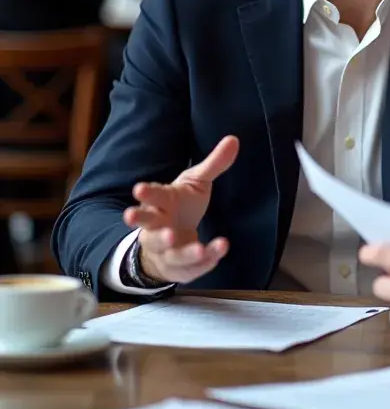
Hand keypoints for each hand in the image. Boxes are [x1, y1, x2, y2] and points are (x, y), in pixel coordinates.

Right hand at [123, 135, 236, 283]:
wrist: (171, 239)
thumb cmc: (180, 205)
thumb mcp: (196, 183)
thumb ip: (214, 164)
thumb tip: (233, 139)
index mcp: (161, 203)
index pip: (151, 196)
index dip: (146, 192)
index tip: (139, 188)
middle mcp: (157, 227)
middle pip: (147, 228)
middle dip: (143, 223)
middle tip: (136, 219)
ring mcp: (164, 250)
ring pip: (169, 252)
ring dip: (182, 251)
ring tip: (198, 247)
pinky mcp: (177, 267)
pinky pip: (189, 269)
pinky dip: (203, 263)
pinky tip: (218, 253)